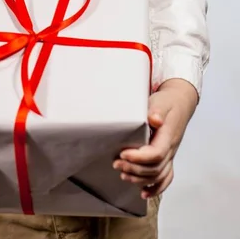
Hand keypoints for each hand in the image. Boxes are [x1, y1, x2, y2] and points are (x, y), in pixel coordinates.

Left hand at [113, 79, 197, 198]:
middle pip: (155, 168)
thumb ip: (156, 111)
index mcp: (168, 136)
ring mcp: (170, 155)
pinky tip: (144, 193)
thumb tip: (154, 119)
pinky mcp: (168, 157)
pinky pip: (166, 177)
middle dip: (134, 169)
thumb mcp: (160, 102)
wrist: (180, 103)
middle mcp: (171, 149)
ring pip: (159, 175)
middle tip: (116, 164)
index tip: (123, 154)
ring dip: (140, 179)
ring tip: (123, 174)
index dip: (139, 158)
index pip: (156, 154)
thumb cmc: (167, 103)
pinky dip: (156, 188)